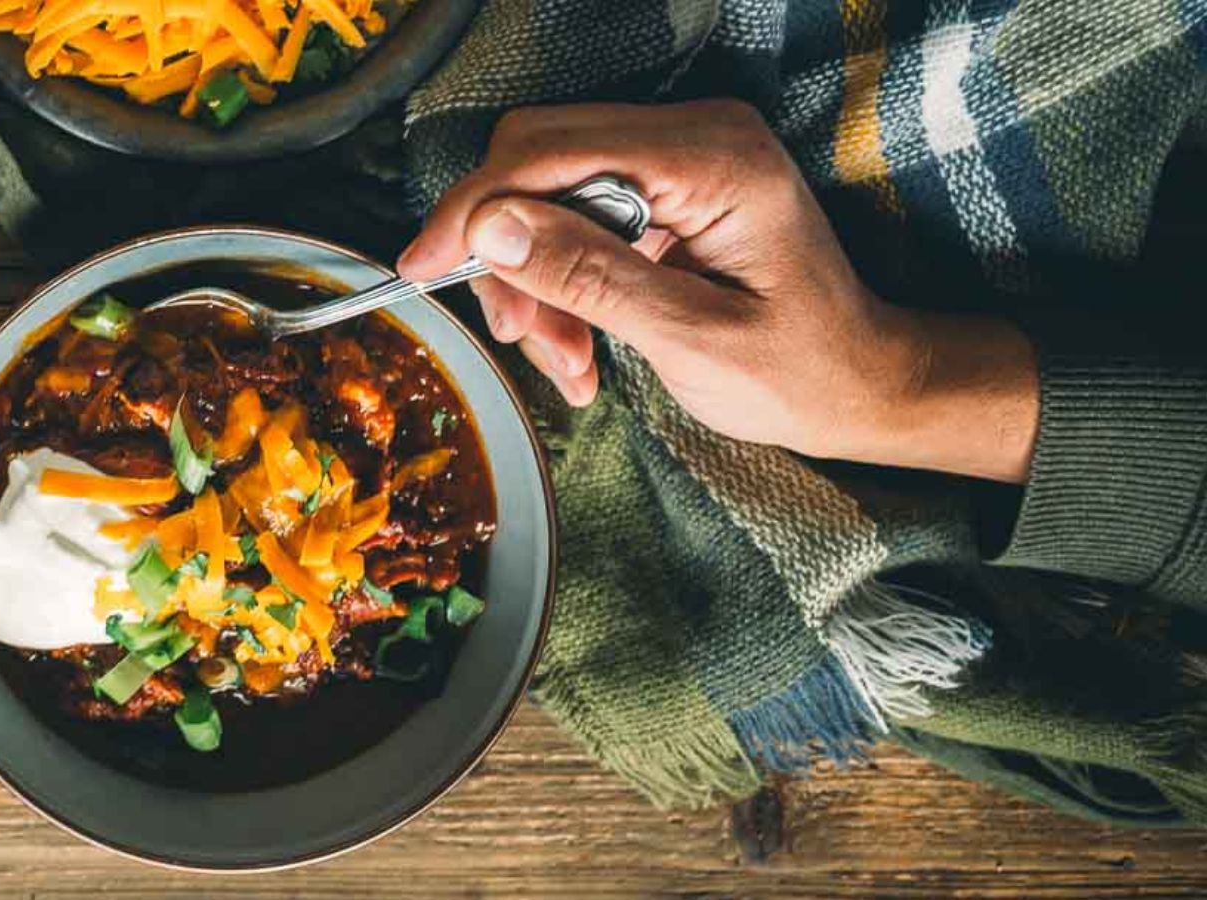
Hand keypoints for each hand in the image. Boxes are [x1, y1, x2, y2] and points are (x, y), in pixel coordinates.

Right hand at [398, 100, 1038, 482]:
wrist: (859, 385)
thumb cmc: (796, 371)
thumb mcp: (688, 336)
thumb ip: (589, 276)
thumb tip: (491, 228)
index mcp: (710, 158)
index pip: (552, 152)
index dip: (475, 209)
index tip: (422, 267)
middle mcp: (693, 136)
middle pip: (540, 161)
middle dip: (509, 255)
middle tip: (519, 338)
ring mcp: (680, 158)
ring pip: (549, 194)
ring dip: (536, 281)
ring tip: (566, 362)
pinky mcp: (668, 189)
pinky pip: (579, 219)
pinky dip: (564, 284)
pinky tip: (581, 348)